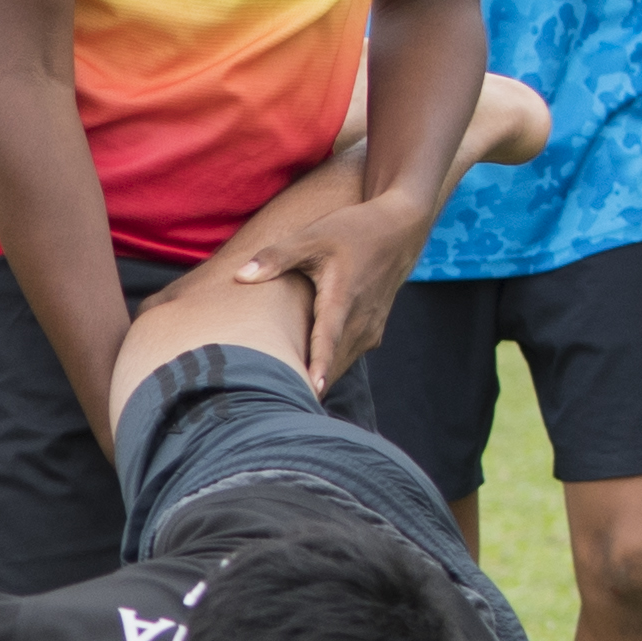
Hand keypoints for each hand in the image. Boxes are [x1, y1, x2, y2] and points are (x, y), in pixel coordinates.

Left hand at [226, 197, 425, 390]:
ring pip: (342, 364)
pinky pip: (349, 358)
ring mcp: (370, 328)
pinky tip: (306, 384)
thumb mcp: (312, 237)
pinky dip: (330, 370)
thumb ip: (276, 257)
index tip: (310, 391)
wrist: (400, 230)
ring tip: (289, 407)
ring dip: (320, 382)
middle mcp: (362, 319)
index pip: (329, 341)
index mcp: (343, 299)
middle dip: (310, 385)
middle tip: (276, 411)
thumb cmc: (352, 231)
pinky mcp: (372, 332)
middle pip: (334, 362)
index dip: (320, 367)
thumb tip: (241, 275)